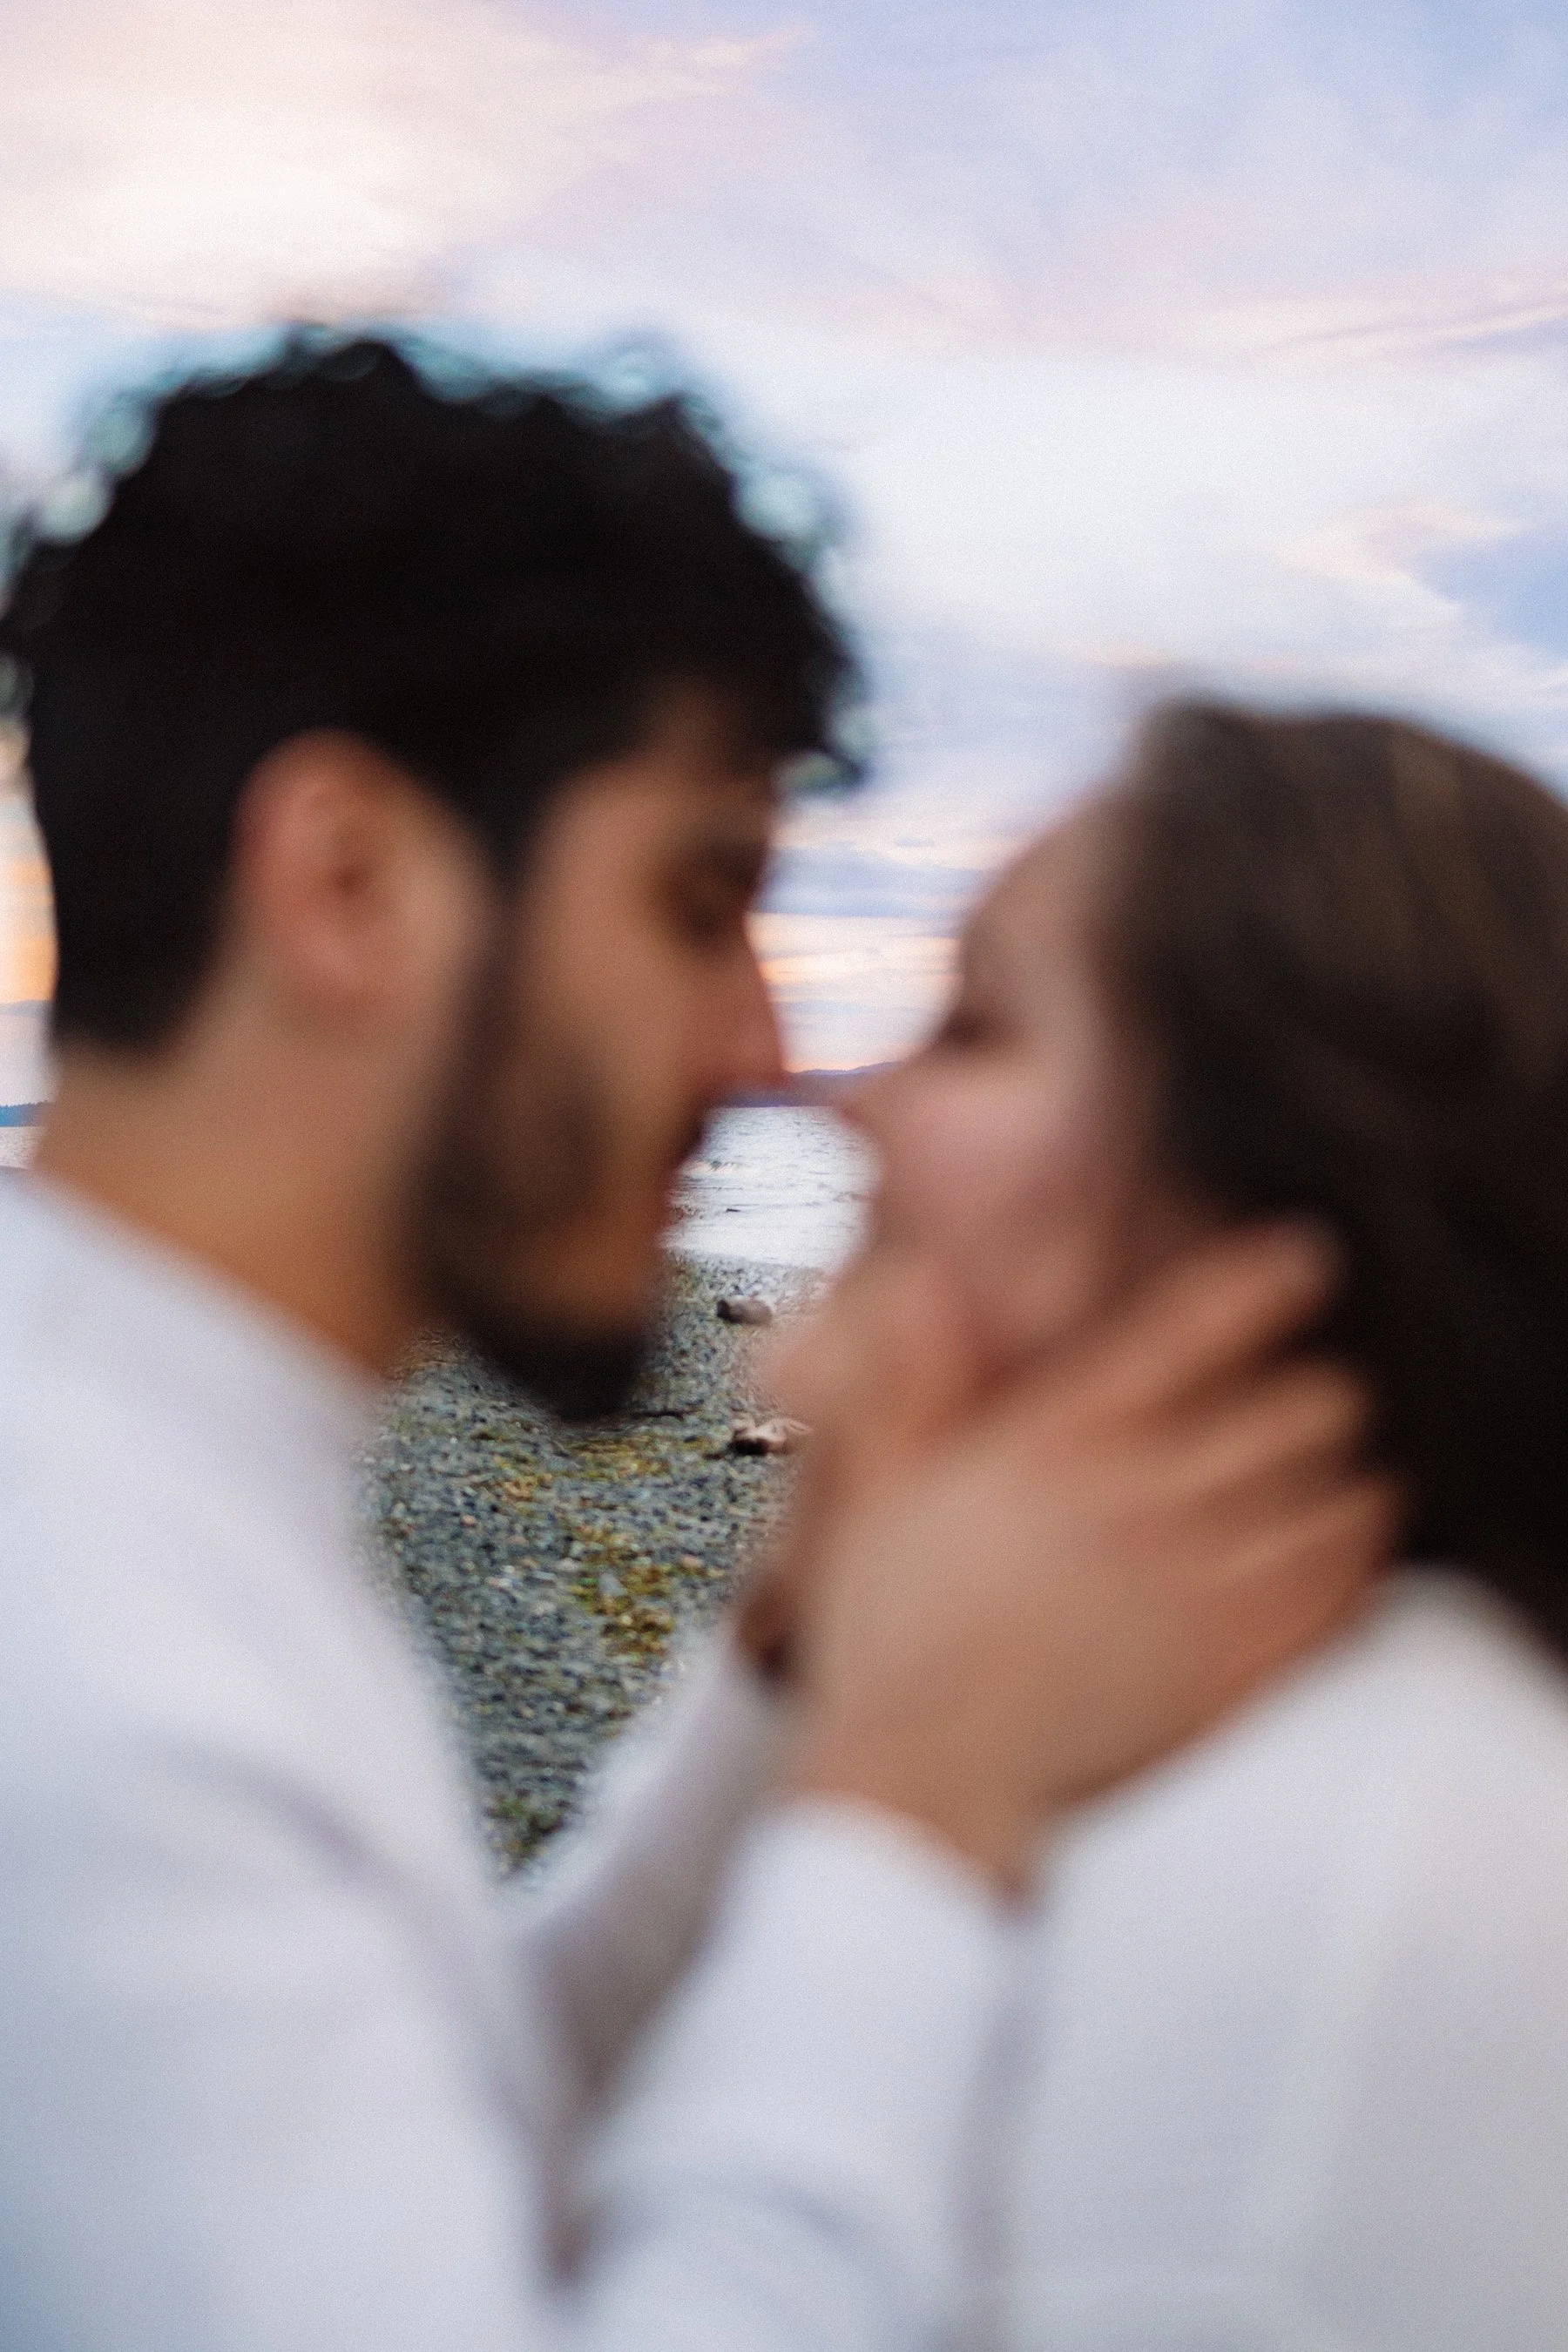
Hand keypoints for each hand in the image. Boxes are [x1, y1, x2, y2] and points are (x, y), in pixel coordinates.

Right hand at [774, 1225, 1399, 1894]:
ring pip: (1341, 1500)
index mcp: (1058, 1444)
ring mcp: (1197, 1590)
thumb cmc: (891, 1633)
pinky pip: (1342, 1597)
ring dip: (1352, 1474)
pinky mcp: (1231, 1671)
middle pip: (1302, 1410)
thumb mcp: (876, 1488)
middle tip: (1320, 1390)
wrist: (923, 1777)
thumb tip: (922, 1281)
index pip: (1191, 1331)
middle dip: (1324, 1389)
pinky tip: (1343, 1553)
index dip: (1265, 1283)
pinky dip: (1360, 1563)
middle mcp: (1142, 1503)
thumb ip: (910, 1378)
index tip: (1305, 1261)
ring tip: (1343, 1469)